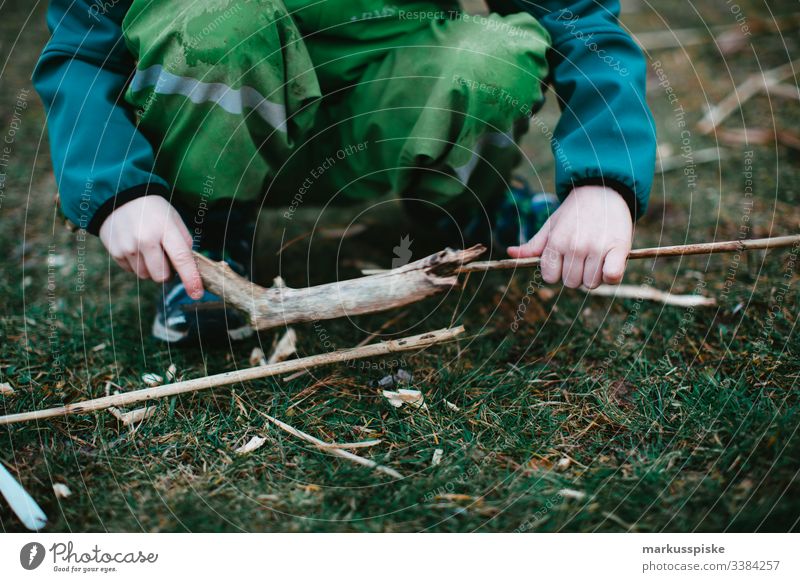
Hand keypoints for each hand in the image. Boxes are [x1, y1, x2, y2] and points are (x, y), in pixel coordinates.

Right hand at [98, 195, 203, 298]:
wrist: (118, 197)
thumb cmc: (153, 210)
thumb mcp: (173, 218)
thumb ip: (184, 242)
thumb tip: (190, 268)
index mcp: (165, 229)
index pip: (181, 258)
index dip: (191, 278)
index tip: (197, 293)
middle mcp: (145, 239)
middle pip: (162, 276)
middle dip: (167, 272)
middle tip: (165, 256)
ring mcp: (128, 247)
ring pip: (146, 276)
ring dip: (151, 268)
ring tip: (148, 248)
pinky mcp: (115, 252)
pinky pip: (132, 271)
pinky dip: (138, 264)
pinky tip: (135, 247)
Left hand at [507, 186, 632, 288]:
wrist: (602, 189)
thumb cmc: (574, 212)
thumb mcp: (551, 226)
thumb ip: (533, 245)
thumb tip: (510, 253)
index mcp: (556, 242)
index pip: (549, 277)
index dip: (557, 272)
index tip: (565, 262)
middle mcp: (575, 246)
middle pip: (571, 283)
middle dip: (576, 274)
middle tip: (583, 258)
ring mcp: (596, 248)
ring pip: (591, 283)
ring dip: (595, 276)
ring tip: (598, 258)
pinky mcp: (619, 248)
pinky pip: (612, 276)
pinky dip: (612, 276)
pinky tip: (611, 265)